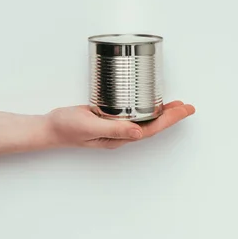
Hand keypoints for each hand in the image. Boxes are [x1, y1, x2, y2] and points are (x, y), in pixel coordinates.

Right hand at [46, 100, 194, 149]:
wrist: (49, 127)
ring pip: (145, 119)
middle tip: (188, 105)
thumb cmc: (66, 127)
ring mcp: (115, 126)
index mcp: (118, 137)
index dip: (170, 118)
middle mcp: (120, 133)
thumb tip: (138, 133)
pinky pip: (133, 113)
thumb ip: (113, 129)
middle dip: (172, 115)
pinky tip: (148, 101)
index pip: (151, 128)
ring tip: (176, 104)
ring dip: (162, 112)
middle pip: (153, 124)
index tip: (185, 108)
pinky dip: (145, 107)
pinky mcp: (108, 117)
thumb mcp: (89, 126)